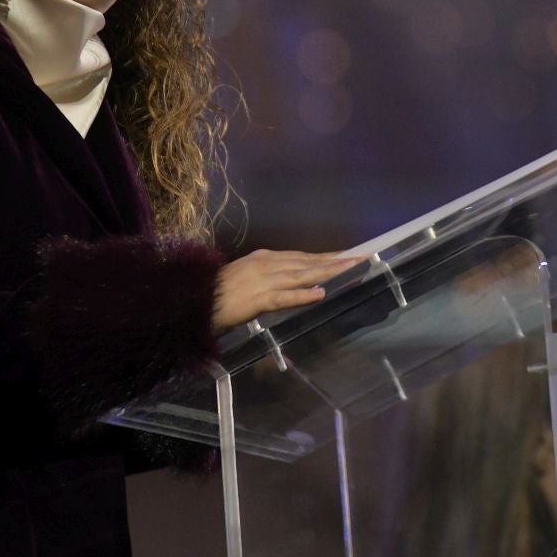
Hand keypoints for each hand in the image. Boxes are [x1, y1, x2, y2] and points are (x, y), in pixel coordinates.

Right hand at [211, 249, 359, 331]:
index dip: (325, 256)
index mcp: (263, 259)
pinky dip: (303, 295)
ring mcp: (263, 281)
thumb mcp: (246, 276)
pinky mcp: (258, 300)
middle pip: (307, 262)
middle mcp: (267, 265)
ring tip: (350, 268)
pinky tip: (320, 293)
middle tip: (359, 257)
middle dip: (334, 260)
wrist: (196, 300)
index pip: (301, 256)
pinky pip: (285, 297)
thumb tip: (290, 279)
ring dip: (328, 271)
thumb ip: (268, 276)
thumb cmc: (218, 292)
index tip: (345, 255)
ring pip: (302, 275)